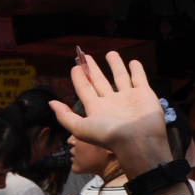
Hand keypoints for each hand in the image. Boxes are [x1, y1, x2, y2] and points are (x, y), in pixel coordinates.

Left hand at [48, 50, 174, 181]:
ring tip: (111, 53)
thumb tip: (51, 103)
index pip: (84, 89)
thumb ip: (65, 116)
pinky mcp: (144, 94)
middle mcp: (111, 102)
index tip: (75, 66)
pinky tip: (133, 62)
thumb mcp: (80, 128)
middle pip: (99, 81)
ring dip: (115, 65)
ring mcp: (128, 97)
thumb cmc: (109, 135)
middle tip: (86, 57)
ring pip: (120, 77)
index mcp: (96, 108)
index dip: (78, 78)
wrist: (138, 141)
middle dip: (92, 69)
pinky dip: (137, 70)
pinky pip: (139, 78)